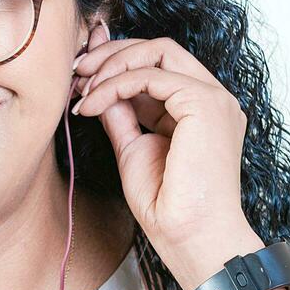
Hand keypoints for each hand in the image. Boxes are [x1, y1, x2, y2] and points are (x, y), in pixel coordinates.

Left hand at [71, 21, 262, 289]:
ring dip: (111, 65)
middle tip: (76, 72)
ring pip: (158, 52)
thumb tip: (97, 89)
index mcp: (200, 109)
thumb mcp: (133, 149)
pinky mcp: (205, 103)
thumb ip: (120, 115)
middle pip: (160, 50)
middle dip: (112, 54)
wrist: (191, 239)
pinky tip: (92, 104)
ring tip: (81, 90)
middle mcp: (213, 98)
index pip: (159, 65)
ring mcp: (213, 98)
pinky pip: (151, 75)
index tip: (81, 78)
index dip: (118, 64)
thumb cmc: (169, 209)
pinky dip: (115, 83)